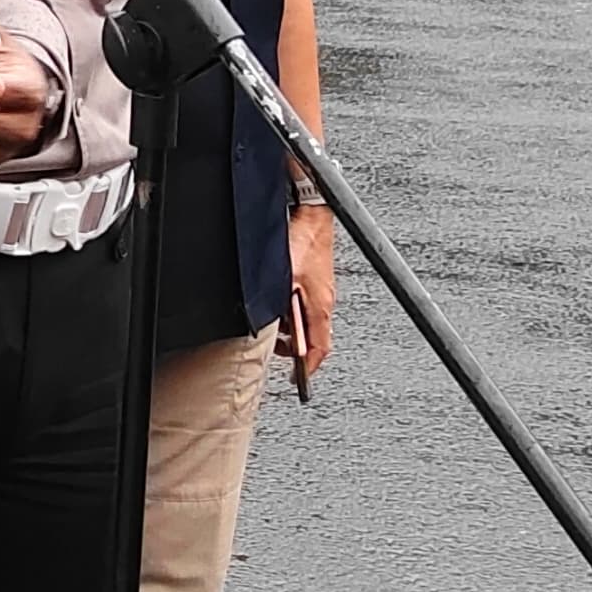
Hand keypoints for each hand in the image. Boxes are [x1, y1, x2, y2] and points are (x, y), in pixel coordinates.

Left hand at [285, 203, 336, 380]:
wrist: (311, 213)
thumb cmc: (302, 242)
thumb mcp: (281, 279)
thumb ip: (274, 306)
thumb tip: (267, 327)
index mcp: (320, 307)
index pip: (319, 348)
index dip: (308, 366)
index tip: (298, 378)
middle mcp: (324, 301)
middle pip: (314, 336)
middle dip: (297, 348)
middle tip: (280, 354)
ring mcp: (321, 289)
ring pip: (308, 320)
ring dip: (292, 329)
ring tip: (274, 331)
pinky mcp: (315, 277)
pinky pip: (305, 304)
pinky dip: (293, 311)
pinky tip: (279, 306)